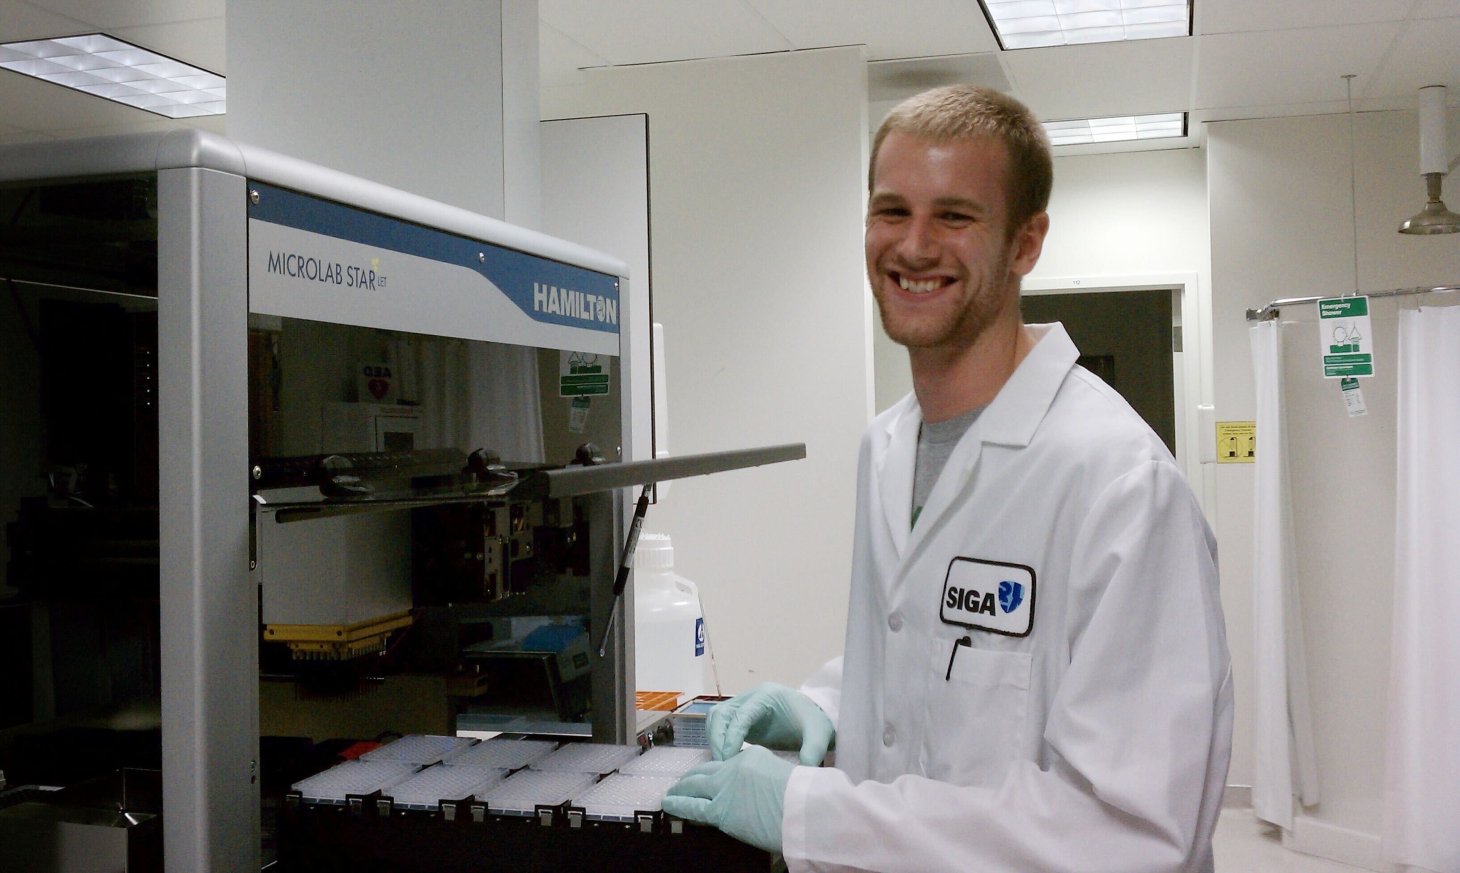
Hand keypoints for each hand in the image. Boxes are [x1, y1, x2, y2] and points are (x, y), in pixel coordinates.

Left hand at [661, 745, 793, 853]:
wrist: (805, 809)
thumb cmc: (804, 797)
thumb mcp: (785, 775)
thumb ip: (768, 778)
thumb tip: (761, 792)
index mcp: (752, 756)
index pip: (727, 763)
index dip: (716, 771)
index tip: (711, 777)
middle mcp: (734, 767)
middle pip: (706, 770)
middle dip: (692, 777)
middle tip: (683, 783)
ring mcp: (725, 787)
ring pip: (694, 786)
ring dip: (681, 790)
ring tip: (671, 794)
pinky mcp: (720, 810)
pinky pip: (692, 806)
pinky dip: (678, 804)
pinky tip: (669, 804)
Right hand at [707, 682, 833, 764]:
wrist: (815, 717)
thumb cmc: (815, 722)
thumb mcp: (820, 734)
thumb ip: (813, 750)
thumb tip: (804, 768)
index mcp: (767, 696)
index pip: (741, 714)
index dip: (731, 737)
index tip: (729, 759)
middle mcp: (751, 697)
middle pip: (721, 713)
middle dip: (718, 739)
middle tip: (722, 765)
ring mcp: (743, 705)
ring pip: (716, 718)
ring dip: (714, 740)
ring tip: (722, 764)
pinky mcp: (740, 717)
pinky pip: (720, 726)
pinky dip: (718, 740)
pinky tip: (726, 759)